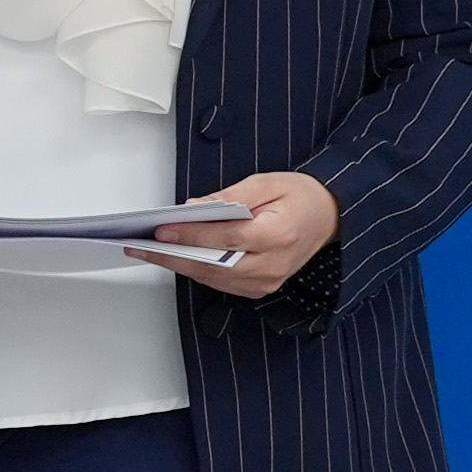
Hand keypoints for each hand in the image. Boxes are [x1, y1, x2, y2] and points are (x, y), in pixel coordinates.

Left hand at [138, 168, 336, 297]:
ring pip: (214, 279)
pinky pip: (222, 283)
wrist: (330, 216)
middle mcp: (274, 264)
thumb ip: (230, 197)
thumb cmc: (301, 197)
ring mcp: (268, 281)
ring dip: (180, 265)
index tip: (161, 229)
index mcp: (279, 234)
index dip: (190, 235)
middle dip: (173, 256)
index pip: (225, 239)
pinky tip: (177, 258)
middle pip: (213, 265)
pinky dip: (198, 271)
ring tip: (150, 252)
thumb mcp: (267, 183)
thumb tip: (194, 208)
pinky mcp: (262, 288)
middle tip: (141, 247)